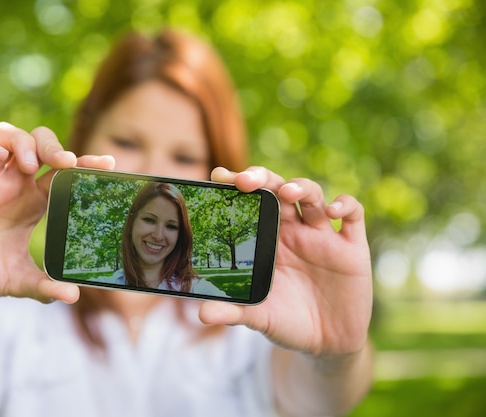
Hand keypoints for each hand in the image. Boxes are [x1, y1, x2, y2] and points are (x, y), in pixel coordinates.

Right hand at [0, 122, 114, 302]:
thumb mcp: (16, 281)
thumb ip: (43, 286)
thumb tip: (73, 297)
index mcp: (34, 203)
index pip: (64, 174)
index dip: (84, 164)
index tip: (108, 163)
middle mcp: (14, 185)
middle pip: (40, 146)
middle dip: (53, 145)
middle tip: (64, 160)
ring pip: (8, 137)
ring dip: (22, 142)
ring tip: (29, 164)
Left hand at [199, 167, 372, 355]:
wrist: (326, 345)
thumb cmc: (287, 323)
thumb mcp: (258, 318)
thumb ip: (232, 312)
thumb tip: (201, 314)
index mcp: (268, 240)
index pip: (251, 202)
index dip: (236, 184)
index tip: (218, 176)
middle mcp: (294, 231)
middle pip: (278, 189)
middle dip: (263, 178)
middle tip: (246, 181)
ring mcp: (323, 237)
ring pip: (313, 195)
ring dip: (301, 187)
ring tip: (287, 192)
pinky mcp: (351, 248)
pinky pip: (353, 215)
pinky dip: (345, 206)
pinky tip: (332, 212)